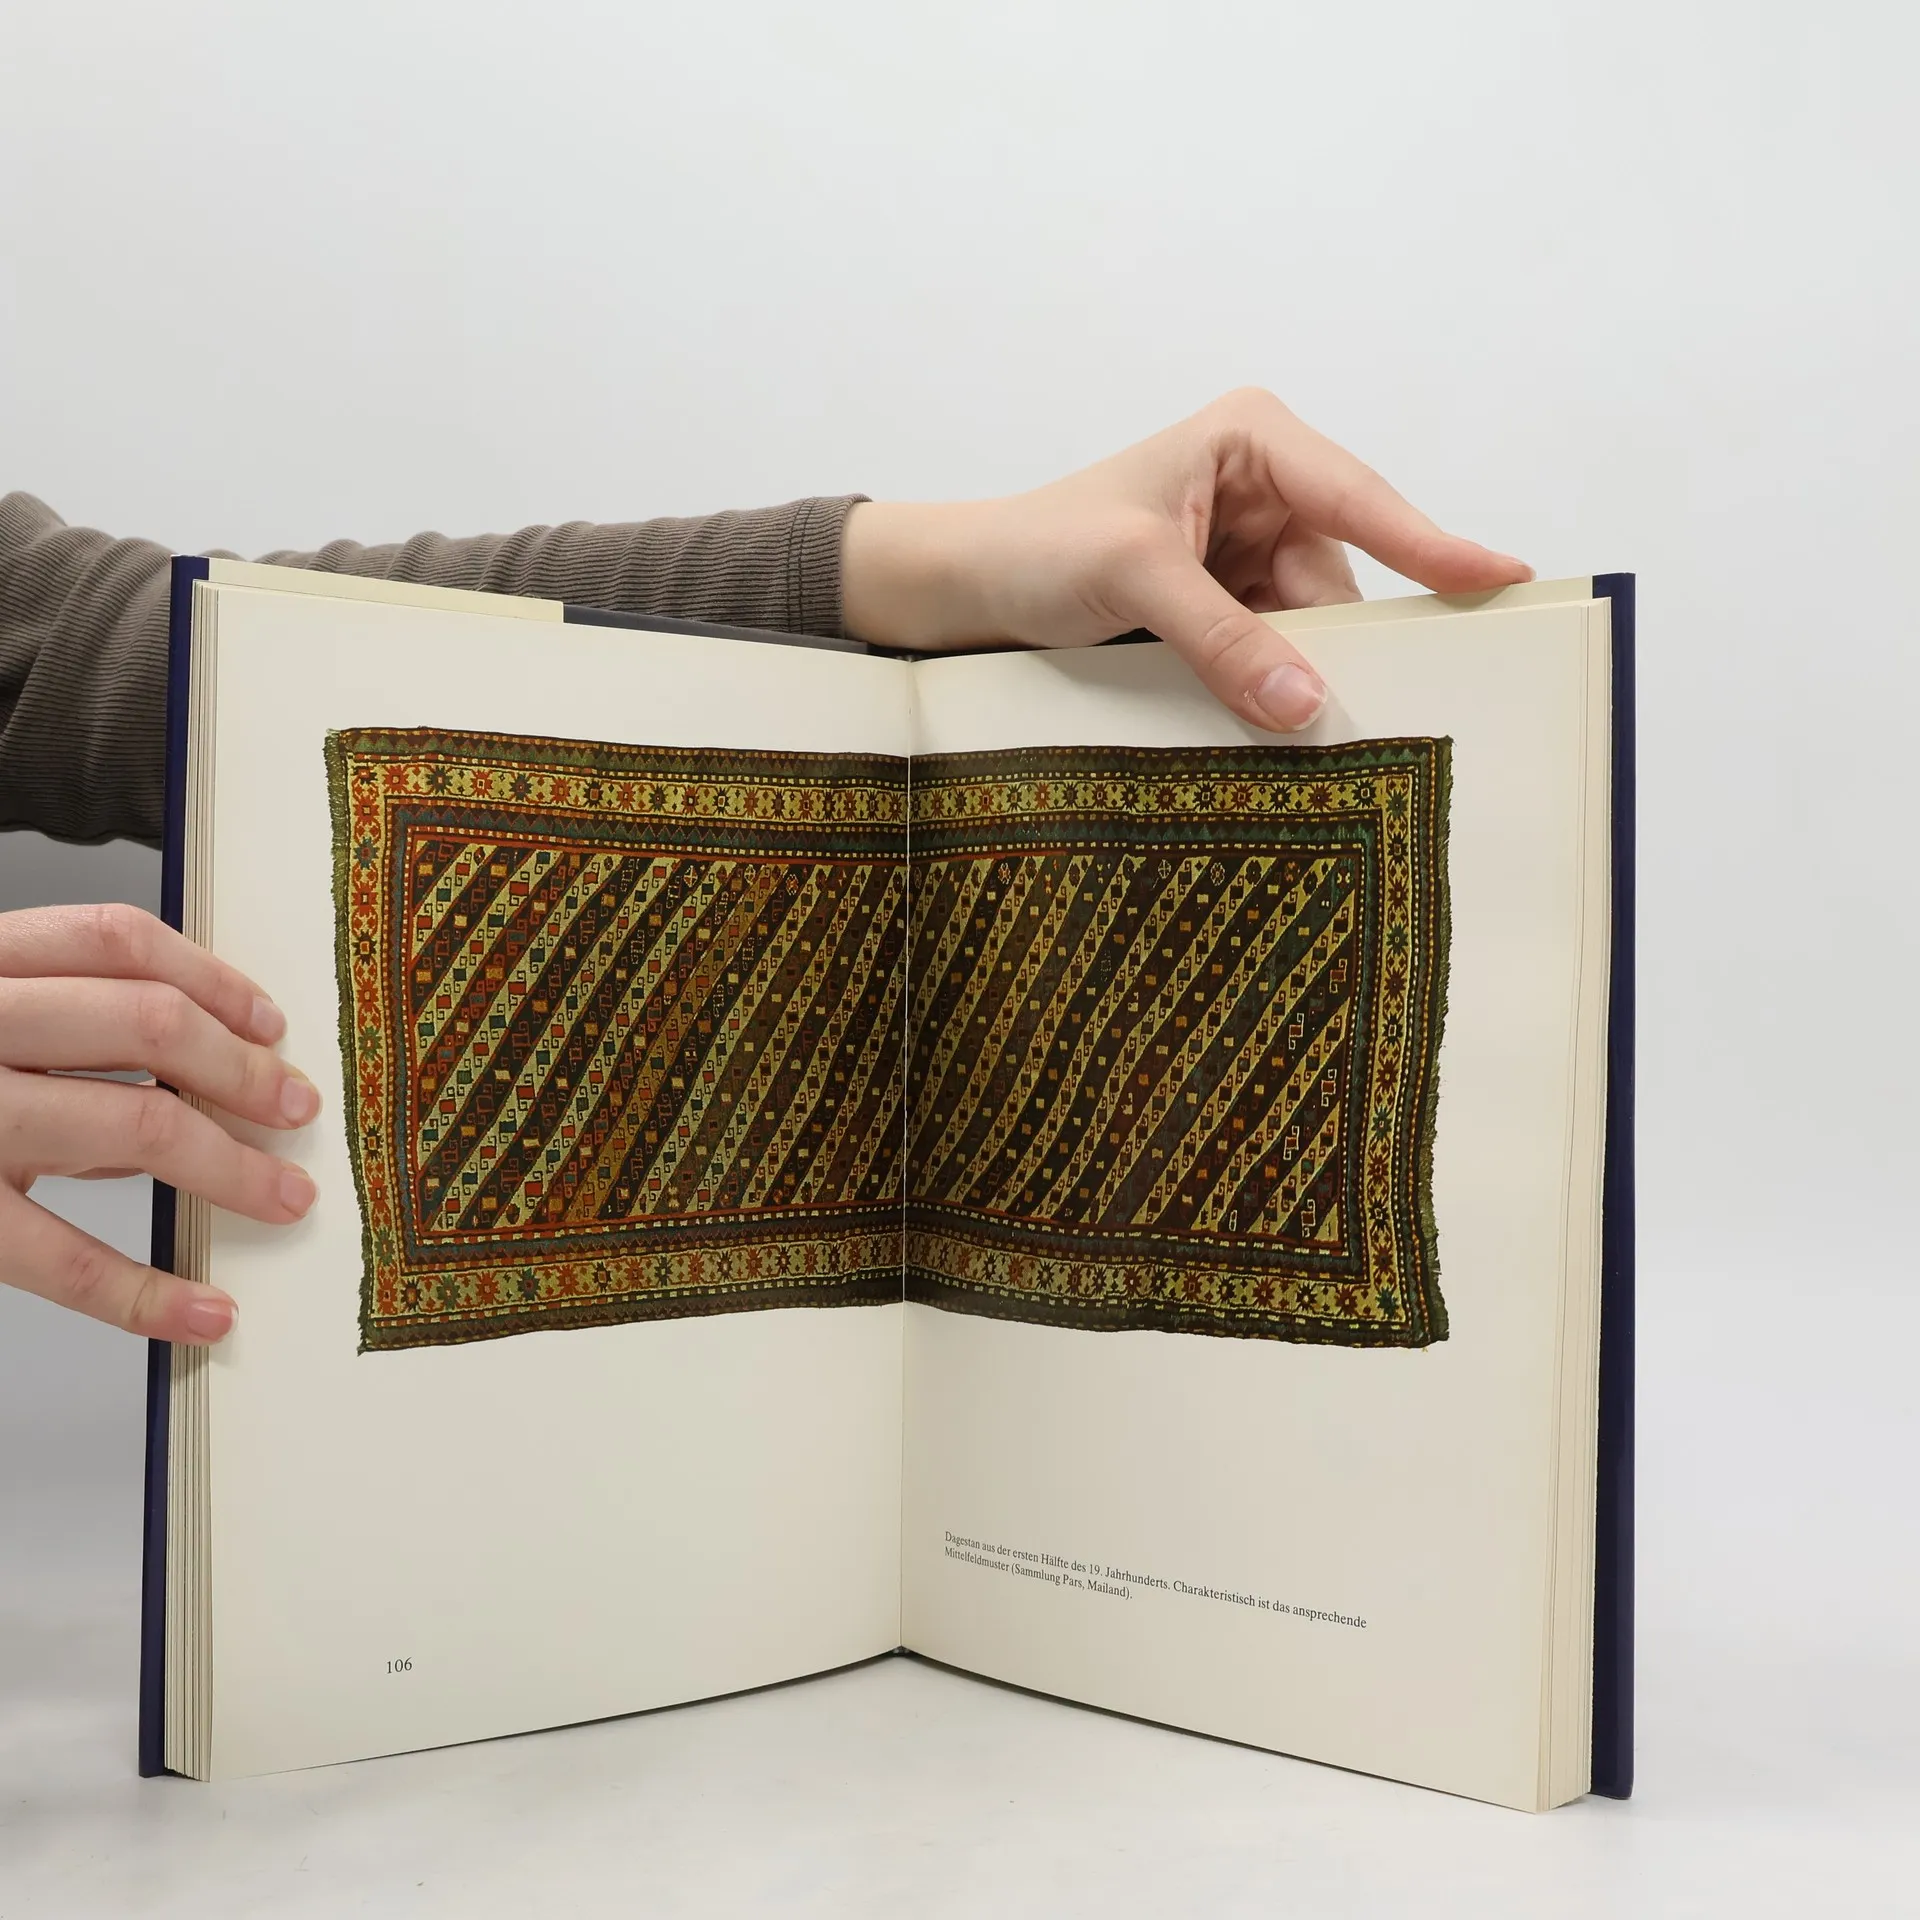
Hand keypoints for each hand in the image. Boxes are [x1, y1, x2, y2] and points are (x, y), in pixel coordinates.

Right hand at [0, 904, 317, 1343]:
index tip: (270, 1021)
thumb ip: (45, 1033)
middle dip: (242, 1071)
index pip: (111, 939)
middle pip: (145, 1024)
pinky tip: (204, 1314)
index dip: (209, 975)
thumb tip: (185, 1075)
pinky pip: (60, 1258)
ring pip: (131, 1128)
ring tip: (286, 1198)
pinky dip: (145, 1293)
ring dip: (230, 1168)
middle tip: (297, 1109)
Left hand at [841, 387, 1532, 728]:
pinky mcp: (1222, 610)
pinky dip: (1266, 691)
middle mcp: (1262, 491)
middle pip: (1340, 581)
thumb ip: (1223, 638)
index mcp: (1252, 442)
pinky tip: (1259, 723)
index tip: (1502, 579)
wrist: (961, 594)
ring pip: (1309, 632)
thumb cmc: (1035, 548)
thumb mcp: (1133, 579)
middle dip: (1341, 646)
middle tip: (1378, 707)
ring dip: (1295, 678)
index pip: (1360, 498)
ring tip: (1284, 725)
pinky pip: (1271, 657)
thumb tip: (1307, 706)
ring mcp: (1243, 556)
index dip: (1432, 546)